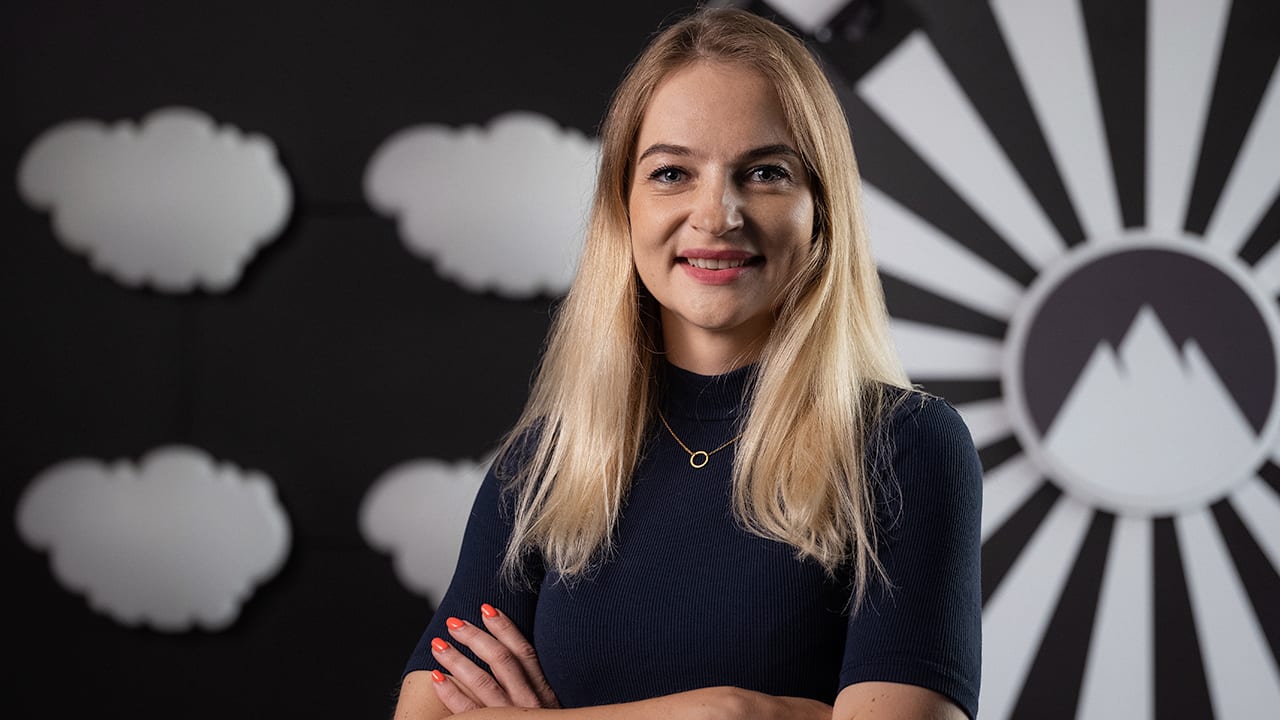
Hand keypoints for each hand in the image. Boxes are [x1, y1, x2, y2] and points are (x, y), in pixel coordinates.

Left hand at [429, 603, 559, 712]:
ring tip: (438, 645)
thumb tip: (506, 648)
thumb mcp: (544, 703)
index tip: (486, 608)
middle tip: (453, 623)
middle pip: (501, 661)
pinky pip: (469, 712)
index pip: (524, 651)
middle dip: (475, 638)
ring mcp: (511, 716)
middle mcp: (529, 702)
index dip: (504, 627)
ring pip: (482, 682)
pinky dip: (450, 695)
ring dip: (457, 660)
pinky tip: (436, 679)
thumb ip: (529, 679)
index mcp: (543, 690)